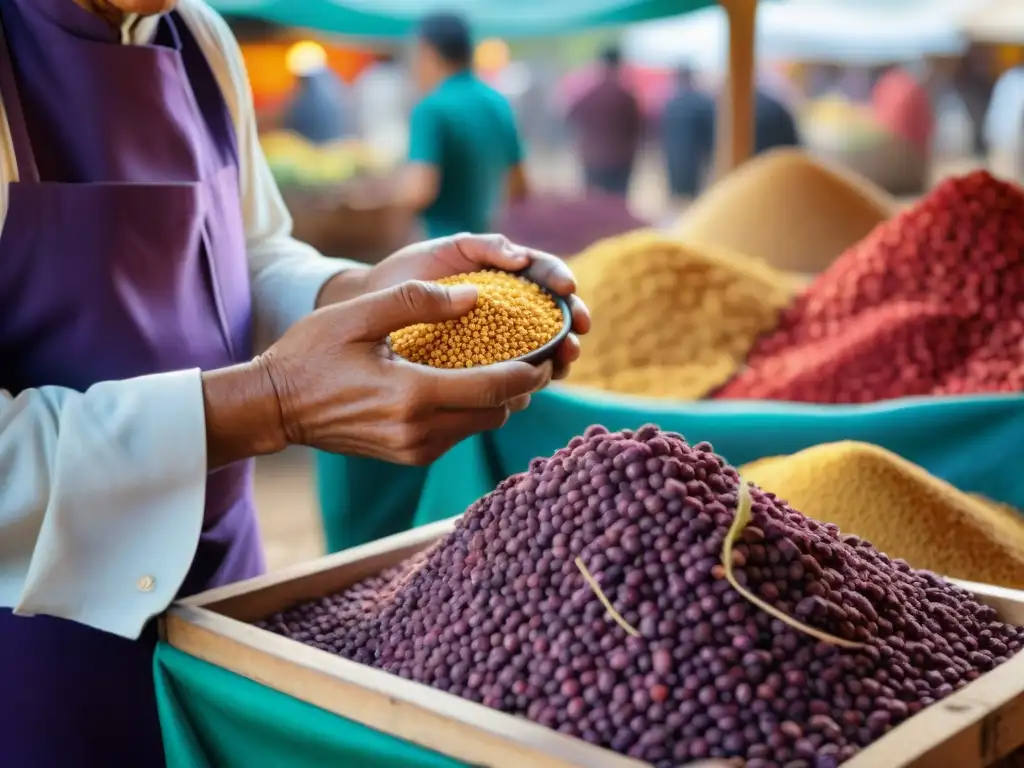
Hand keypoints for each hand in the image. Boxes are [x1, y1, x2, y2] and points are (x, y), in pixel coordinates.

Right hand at [254, 280, 552, 464]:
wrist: (276, 407)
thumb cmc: (311, 355)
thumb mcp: (358, 315)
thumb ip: (417, 300)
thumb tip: (474, 295)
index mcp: (412, 396)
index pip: (494, 387)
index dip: (529, 371)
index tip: (548, 351)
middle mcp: (420, 431)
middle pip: (497, 412)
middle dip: (522, 387)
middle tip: (535, 356)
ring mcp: (415, 450)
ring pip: (480, 426)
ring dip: (499, 400)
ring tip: (508, 366)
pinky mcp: (409, 456)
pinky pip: (458, 433)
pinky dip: (474, 411)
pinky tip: (470, 383)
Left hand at [364, 233, 590, 379]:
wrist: (372, 306)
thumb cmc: (411, 271)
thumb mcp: (450, 249)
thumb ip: (485, 247)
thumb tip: (522, 259)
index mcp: (507, 277)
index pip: (545, 276)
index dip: (561, 281)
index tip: (568, 289)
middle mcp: (509, 311)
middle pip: (553, 319)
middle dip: (569, 328)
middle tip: (574, 338)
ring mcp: (497, 342)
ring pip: (539, 353)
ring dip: (556, 360)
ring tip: (559, 365)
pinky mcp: (480, 369)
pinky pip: (507, 379)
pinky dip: (522, 384)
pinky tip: (527, 390)